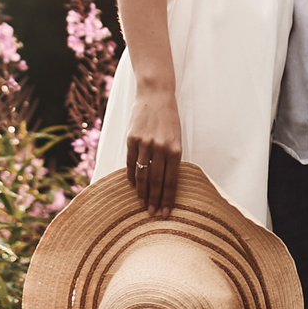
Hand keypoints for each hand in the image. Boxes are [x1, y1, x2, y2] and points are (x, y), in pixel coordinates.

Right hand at [123, 81, 183, 217]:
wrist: (156, 94)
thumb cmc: (169, 119)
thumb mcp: (177, 137)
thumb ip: (172, 158)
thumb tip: (166, 183)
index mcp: (175, 149)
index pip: (171, 181)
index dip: (168, 198)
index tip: (167, 212)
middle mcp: (160, 148)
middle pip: (157, 181)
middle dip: (155, 200)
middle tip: (153, 214)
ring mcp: (145, 143)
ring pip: (142, 175)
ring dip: (142, 192)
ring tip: (142, 204)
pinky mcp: (132, 139)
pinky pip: (130, 162)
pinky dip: (130, 176)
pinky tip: (132, 186)